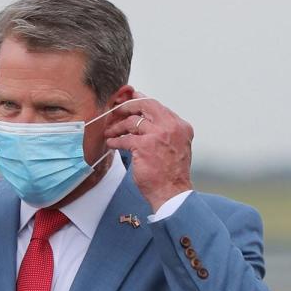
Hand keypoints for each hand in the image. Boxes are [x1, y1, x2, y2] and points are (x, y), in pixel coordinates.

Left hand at [103, 92, 193, 211]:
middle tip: (116, 111)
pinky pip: (124, 139)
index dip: (141, 101)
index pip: (158, 106)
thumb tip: (145, 120)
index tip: (130, 99)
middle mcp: (171, 127)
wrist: (172, 191)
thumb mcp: (175, 145)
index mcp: (180, 126)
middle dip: (127, 106)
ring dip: (118, 126)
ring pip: (132, 121)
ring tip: (110, 132)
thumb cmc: (171, 173)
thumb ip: (164, 131)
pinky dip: (115, 141)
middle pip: (145, 105)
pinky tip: (111, 143)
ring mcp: (158, 135)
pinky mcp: (144, 146)